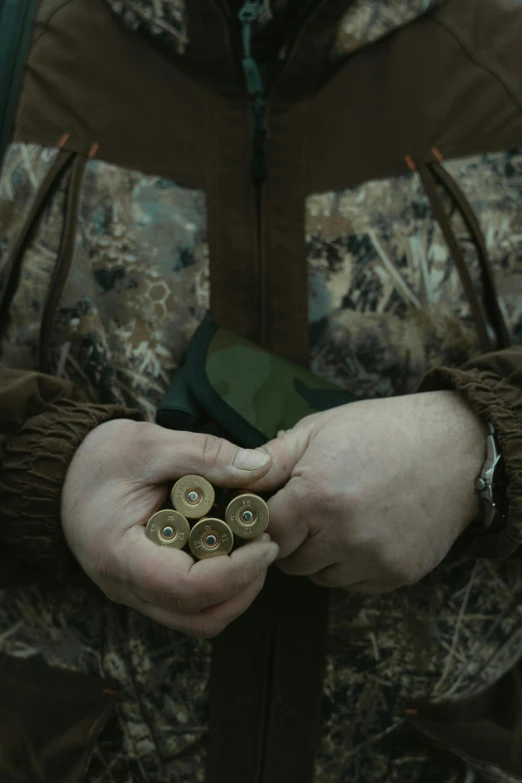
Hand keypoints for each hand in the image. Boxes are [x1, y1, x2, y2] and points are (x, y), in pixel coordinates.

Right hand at [61, 420, 277, 635]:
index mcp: (119, 554)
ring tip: (254, 549)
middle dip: (244, 587)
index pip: (186, 588)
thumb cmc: (101, 456)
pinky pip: (189, 606)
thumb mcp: (151, 443)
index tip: (266, 542)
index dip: (236, 572)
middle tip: (267, 544)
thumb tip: (261, 468)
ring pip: (197, 620)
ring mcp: (135, 593)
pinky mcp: (147, 588)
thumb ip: (205, 454)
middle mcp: (124, 587)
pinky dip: (220, 588)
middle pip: (198, 618)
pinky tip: (233, 550)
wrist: (66, 471)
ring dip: (235, 593)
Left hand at [251, 391, 485, 593]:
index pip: (264, 532)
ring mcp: (373, 560)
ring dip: (320, 555)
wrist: (455, 448)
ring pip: (320, 576)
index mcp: (317, 497)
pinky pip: (353, 583)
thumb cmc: (382, 431)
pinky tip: (367, 530)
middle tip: (311, 508)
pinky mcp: (397, 575)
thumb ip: (271, 459)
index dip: (263, 520)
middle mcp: (344, 537)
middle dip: (292, 538)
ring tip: (343, 516)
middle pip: (289, 561)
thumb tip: (233, 479)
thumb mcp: (319, 430)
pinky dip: (351, 564)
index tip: (271, 509)